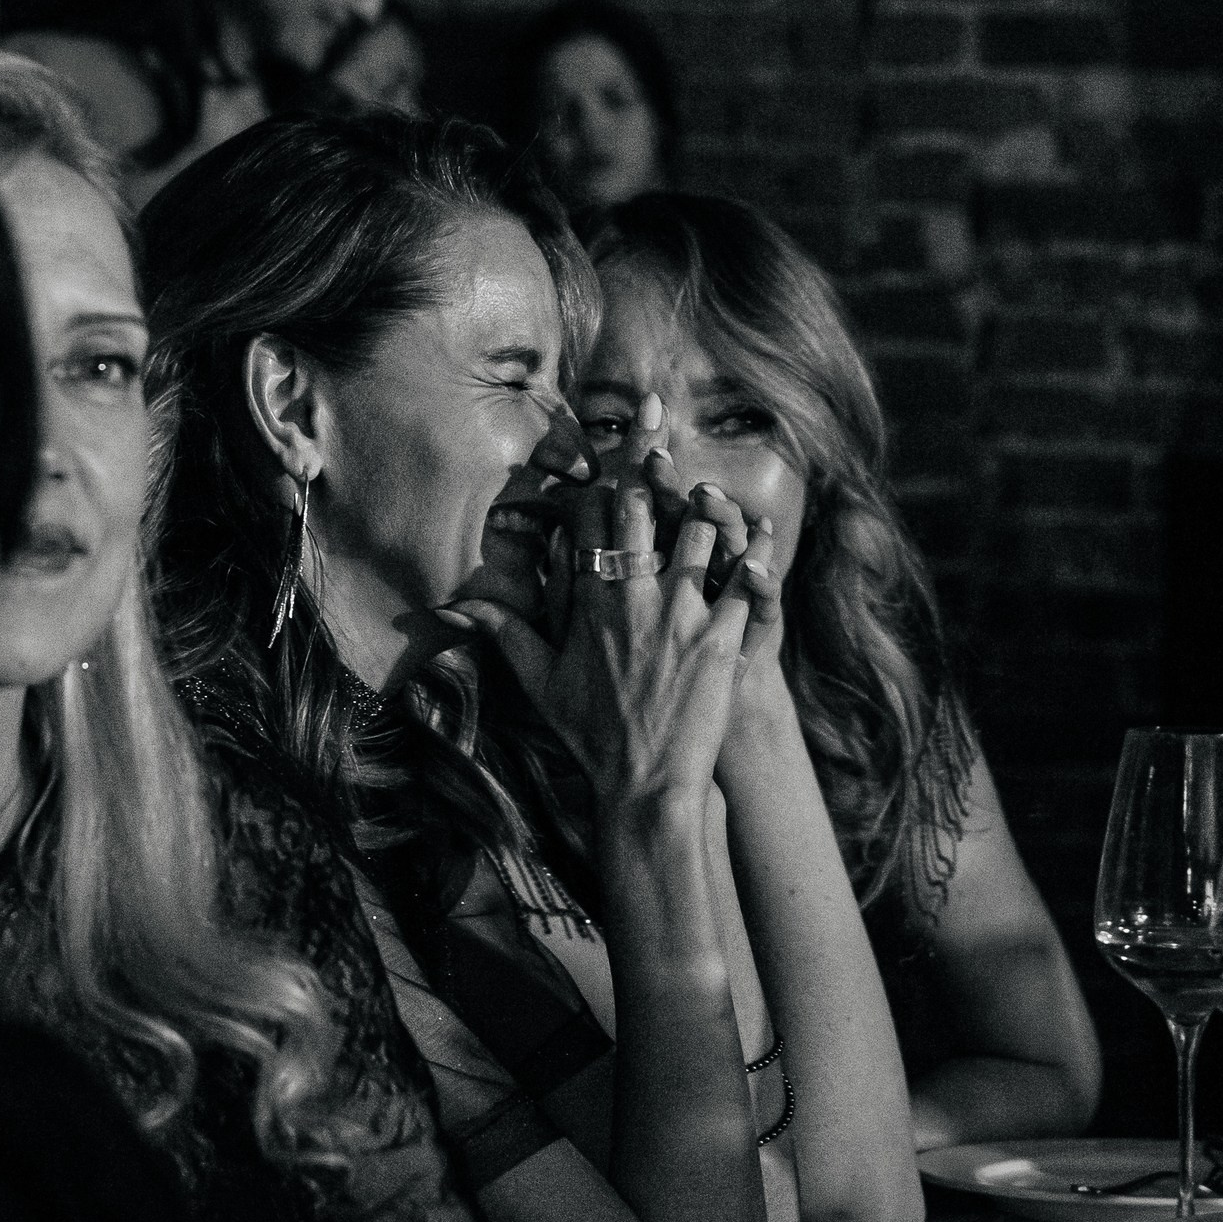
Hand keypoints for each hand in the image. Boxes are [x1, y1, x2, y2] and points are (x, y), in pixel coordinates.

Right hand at [444, 400, 774, 817]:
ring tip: (711, 491)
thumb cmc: (592, 736)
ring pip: (699, 533)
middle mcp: (635, 596)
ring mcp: (683, 613)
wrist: (646, 783)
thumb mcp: (541, 683)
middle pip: (641, 512)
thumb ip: (507, 636)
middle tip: (656, 438)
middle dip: (647, 471)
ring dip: (705, 507)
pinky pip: (746, 579)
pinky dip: (755, 552)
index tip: (604, 471)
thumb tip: (460, 608)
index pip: (591, 524)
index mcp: (590, 602)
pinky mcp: (724, 635)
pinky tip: (762, 531)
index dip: (598, 491)